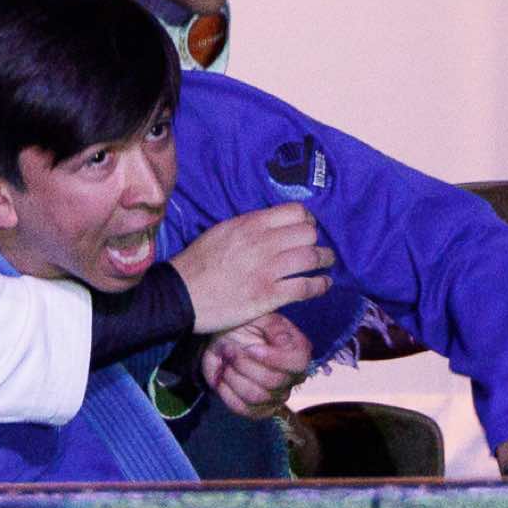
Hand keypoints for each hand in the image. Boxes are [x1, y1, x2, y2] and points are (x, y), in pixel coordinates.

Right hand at [170, 203, 333, 333]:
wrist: (180, 295)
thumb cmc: (198, 263)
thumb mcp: (221, 231)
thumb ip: (249, 226)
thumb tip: (272, 225)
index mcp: (250, 224)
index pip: (295, 211)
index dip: (307, 220)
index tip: (306, 230)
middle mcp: (262, 243)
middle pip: (309, 233)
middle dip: (317, 240)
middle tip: (317, 249)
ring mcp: (267, 269)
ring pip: (312, 257)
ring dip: (324, 261)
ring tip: (326, 265)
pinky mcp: (269, 295)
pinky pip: (306, 287)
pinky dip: (320, 285)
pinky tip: (323, 285)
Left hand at [201, 312, 312, 418]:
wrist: (223, 341)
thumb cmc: (244, 326)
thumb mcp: (260, 317)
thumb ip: (275, 327)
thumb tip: (285, 343)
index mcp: (299, 353)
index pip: (297, 363)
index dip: (273, 359)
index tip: (250, 348)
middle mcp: (292, 378)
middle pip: (274, 381)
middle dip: (245, 364)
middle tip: (229, 349)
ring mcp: (276, 397)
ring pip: (256, 396)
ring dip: (234, 376)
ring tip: (226, 361)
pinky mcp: (258, 410)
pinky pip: (243, 409)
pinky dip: (227, 392)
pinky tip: (222, 376)